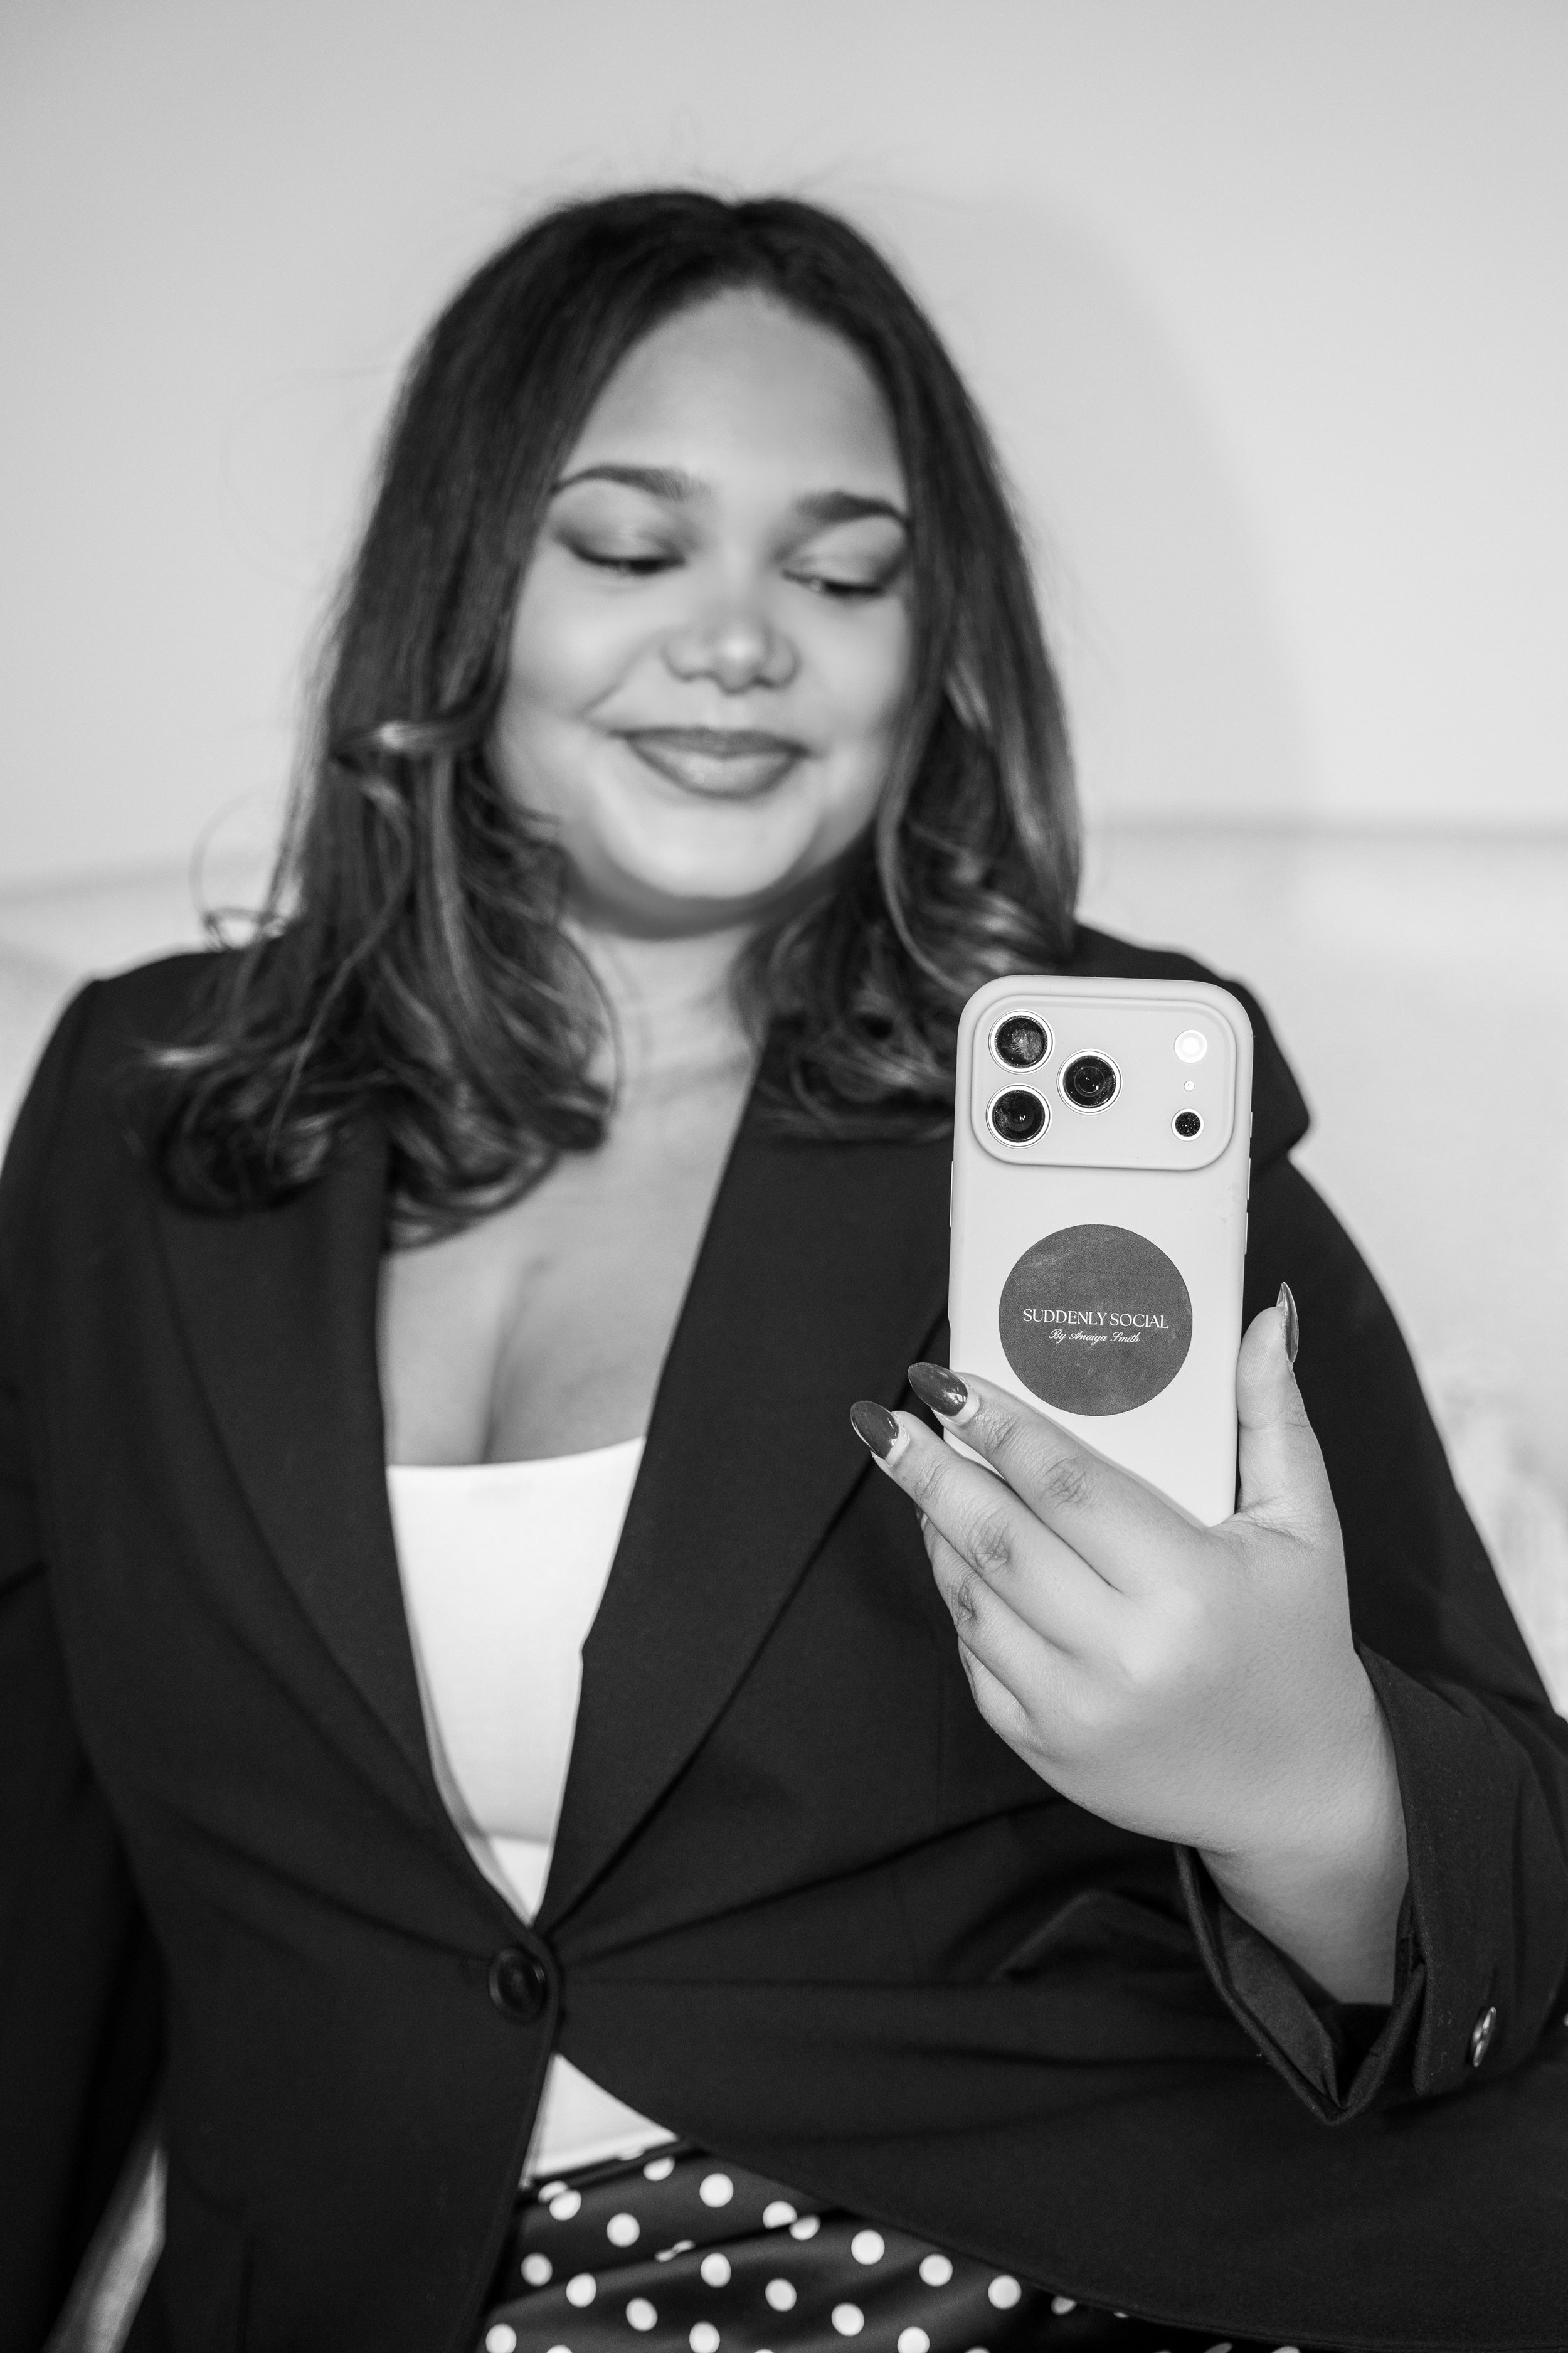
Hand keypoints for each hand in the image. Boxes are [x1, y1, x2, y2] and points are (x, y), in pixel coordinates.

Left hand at [850, 1287, 1407, 2002]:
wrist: (1298, 1791)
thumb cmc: (1298, 1640)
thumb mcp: (1305, 1527)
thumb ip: (1275, 1419)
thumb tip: (1265, 1316)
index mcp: (1187, 1587)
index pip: (1064, 1484)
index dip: (996, 1426)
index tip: (943, 1378)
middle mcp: (1122, 1653)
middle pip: (997, 1537)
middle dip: (928, 1468)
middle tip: (882, 1416)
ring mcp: (1075, 1709)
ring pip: (972, 1596)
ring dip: (933, 1527)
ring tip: (910, 1469)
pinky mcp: (1045, 1749)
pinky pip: (974, 1658)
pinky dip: (957, 1599)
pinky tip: (949, 1552)